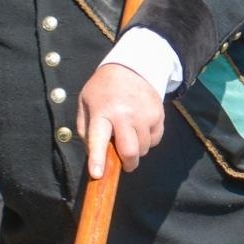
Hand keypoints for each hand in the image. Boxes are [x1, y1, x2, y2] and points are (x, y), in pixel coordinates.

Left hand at [77, 62, 164, 176]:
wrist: (131, 67)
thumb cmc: (103, 90)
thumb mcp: (85, 103)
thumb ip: (85, 129)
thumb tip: (93, 154)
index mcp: (102, 112)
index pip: (98, 139)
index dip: (97, 159)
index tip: (98, 175)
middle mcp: (124, 114)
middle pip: (130, 151)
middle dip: (127, 164)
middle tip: (123, 164)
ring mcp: (144, 115)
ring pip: (144, 149)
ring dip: (137, 151)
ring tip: (129, 136)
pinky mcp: (158, 115)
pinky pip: (154, 140)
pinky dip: (147, 141)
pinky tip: (140, 128)